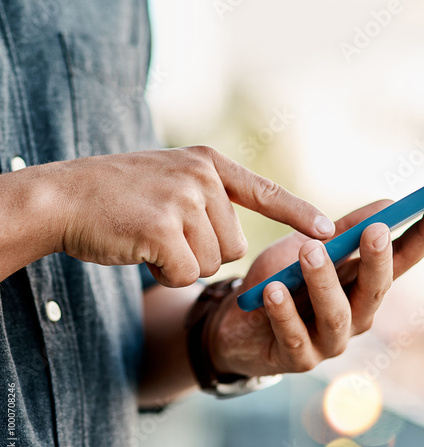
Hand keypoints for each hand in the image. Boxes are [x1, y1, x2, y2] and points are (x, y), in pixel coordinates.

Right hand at [46, 146, 333, 286]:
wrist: (66, 196)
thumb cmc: (119, 196)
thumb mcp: (171, 182)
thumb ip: (208, 200)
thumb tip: (238, 243)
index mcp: (208, 164)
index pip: (264, 191)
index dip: (297, 213)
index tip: (327, 231)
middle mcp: (202, 177)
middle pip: (234, 244)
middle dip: (204, 251)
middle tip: (166, 234)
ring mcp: (184, 200)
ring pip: (212, 262)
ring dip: (183, 263)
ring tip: (150, 238)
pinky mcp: (164, 229)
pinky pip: (186, 274)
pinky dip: (166, 275)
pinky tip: (141, 251)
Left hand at [209, 199, 423, 376]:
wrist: (238, 321)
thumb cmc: (280, 279)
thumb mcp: (307, 246)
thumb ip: (343, 230)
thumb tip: (388, 203)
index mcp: (361, 286)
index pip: (401, 261)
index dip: (423, 236)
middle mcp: (354, 315)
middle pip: (375, 290)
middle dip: (378, 261)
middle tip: (375, 231)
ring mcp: (328, 341)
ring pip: (337, 315)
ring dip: (325, 282)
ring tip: (309, 251)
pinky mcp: (297, 358)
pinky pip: (294, 336)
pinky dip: (284, 313)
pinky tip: (273, 291)